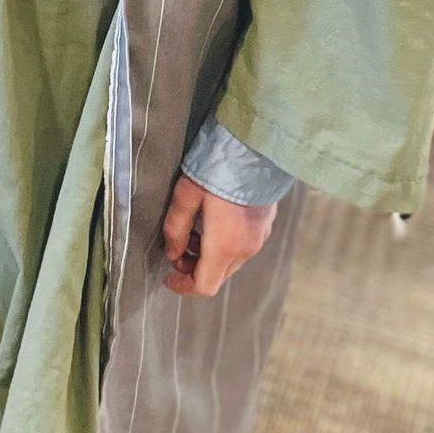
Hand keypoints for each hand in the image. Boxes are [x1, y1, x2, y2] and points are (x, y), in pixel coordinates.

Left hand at [160, 175, 276, 297]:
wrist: (255, 146)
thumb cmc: (217, 168)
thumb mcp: (186, 194)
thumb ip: (176, 228)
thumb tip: (172, 252)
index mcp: (225, 245)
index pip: (205, 286)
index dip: (183, 286)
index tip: (168, 277)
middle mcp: (246, 248)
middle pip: (218, 275)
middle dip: (194, 269)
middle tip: (177, 249)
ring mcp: (259, 237)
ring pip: (231, 261)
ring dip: (209, 256)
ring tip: (192, 231)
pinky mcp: (265, 224)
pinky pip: (242, 246)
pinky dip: (224, 244)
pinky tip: (213, 221)